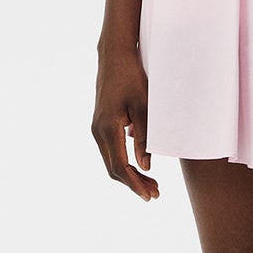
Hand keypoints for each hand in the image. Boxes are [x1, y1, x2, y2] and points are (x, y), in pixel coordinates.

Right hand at [92, 47, 159, 201]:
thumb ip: (145, 137)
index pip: (120, 167)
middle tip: (155, 193)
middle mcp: (98, 131)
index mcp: (107, 129)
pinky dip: (125, 162)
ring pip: (111, 161)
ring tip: (151, 184)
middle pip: (114, 169)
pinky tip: (141, 166)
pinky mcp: (101, 124)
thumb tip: (147, 166)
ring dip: (130, 174)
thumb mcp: (144, 106)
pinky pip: (111, 151)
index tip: (150, 196)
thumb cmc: (132, 78)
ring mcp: (97, 128)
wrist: (115, 56)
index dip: (135, 184)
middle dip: (134, 183)